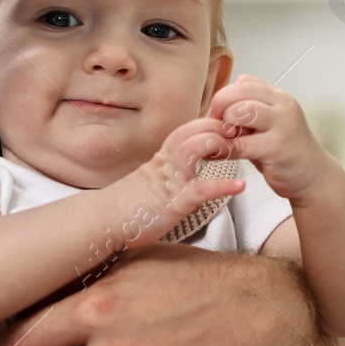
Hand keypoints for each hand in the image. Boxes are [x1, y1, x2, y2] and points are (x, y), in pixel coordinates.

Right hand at [106, 116, 245, 247]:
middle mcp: (166, 164)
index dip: (208, 123)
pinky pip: (200, 190)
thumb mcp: (155, 183)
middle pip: (190, 132)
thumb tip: (195, 179)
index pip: (187, 131)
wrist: (104, 221)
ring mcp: (169, 181)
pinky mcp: (172, 202)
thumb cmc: (130, 206)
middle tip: (238, 126)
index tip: (227, 124)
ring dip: (216, 143)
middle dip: (215, 125)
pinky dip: (221, 186)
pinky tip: (240, 185)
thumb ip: (173, 176)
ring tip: (237, 146)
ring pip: (192, 149)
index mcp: (163, 159)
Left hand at [207, 73, 333, 202]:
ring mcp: (282, 125)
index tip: (217, 115)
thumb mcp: (268, 123)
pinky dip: (224, 149)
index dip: (224, 96)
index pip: (244, 82)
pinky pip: (241, 144)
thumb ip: (249, 109)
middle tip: (215, 126)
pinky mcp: (276, 148)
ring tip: (223, 140)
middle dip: (220, 107)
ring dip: (224, 126)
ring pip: (241, 112)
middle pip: (240, 92)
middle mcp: (282, 106)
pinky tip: (219, 154)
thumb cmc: (285, 150)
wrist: (313, 177)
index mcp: (278, 97)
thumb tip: (221, 100)